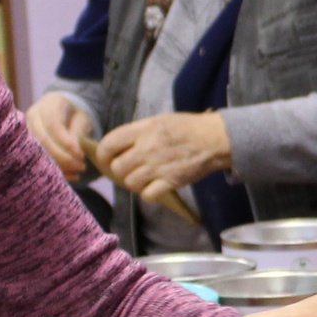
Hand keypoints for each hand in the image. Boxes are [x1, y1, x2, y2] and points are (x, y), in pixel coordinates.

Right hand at [24, 91, 92, 178]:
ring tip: (78, 171)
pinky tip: (72, 176)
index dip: (66, 142)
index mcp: (49, 103)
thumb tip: (74, 152)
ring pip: (37, 152)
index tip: (81, 155)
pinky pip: (38, 161)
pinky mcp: (26, 145)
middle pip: (42, 140)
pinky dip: (56, 170)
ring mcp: (26, 131)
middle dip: (62, 157)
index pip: (53, 124)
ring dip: (59, 165)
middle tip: (81, 166)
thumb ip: (77, 133)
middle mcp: (32, 116)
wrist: (64, 112)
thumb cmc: (75, 115)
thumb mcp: (82, 119)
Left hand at [100, 111, 232, 206]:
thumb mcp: (158, 120)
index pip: (109, 144)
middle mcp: (147, 148)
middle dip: (120, 170)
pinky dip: (148, 193)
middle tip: (130, 168)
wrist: (214, 139)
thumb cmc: (185, 127)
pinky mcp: (170, 182)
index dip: (103, 154)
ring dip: (134, 182)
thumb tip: (115, 146)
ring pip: (130, 182)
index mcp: (143, 130)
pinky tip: (155, 186)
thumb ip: (136, 133)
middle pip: (117, 167)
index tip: (107, 158)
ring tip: (144, 177)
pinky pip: (147, 195)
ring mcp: (158, 166)